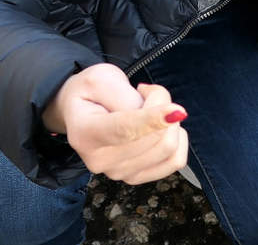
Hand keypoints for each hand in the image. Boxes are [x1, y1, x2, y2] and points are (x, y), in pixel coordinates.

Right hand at [41, 63, 188, 184]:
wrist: (80, 113)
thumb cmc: (90, 92)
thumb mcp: (100, 79)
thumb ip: (125, 95)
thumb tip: (159, 115)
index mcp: (85, 133)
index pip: (124, 130)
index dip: (152, 120)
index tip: (177, 110)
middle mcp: (100, 160)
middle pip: (153, 137)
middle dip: (160, 103)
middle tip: (146, 91)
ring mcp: (119, 173)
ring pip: (168, 148)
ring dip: (169, 120)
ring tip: (150, 107)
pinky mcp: (137, 177)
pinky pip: (175, 161)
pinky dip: (177, 138)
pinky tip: (162, 126)